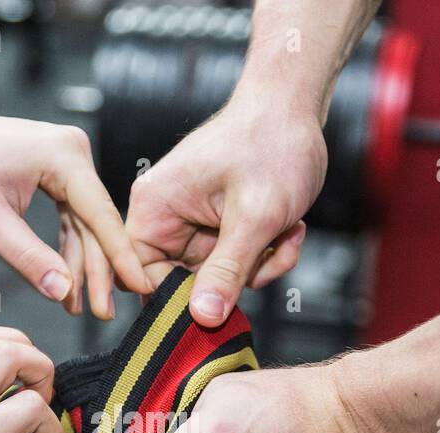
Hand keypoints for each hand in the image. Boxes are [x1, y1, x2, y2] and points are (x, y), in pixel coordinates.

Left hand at [0, 110, 151, 319]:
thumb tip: (62, 291)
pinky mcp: (59, 171)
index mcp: (63, 156)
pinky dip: (69, 248)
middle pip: (97, 223)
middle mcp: (73, 152)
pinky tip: (66, 281)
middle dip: (99, 270)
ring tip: (80, 306)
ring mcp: (68, 160)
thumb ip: (28, 257)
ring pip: (86, 223)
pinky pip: (73, 216)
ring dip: (83, 265)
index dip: (120, 257)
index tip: (139, 288)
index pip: (101, 216)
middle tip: (103, 313)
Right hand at [125, 97, 326, 325]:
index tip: (217, 304)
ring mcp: (196, 221)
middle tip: (267, 253)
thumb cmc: (271, 143)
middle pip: (188, 283)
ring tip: (285, 231)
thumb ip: (228, 271)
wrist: (297, 107)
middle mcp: (168, 216)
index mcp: (154, 208)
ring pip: (220, 276)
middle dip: (235, 278)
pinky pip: (238, 261)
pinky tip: (289, 227)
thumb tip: (203, 318)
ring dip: (260, 264)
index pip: (143, 276)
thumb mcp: (254, 217)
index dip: (178, 298)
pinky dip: (268, 252)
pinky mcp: (221, 224)